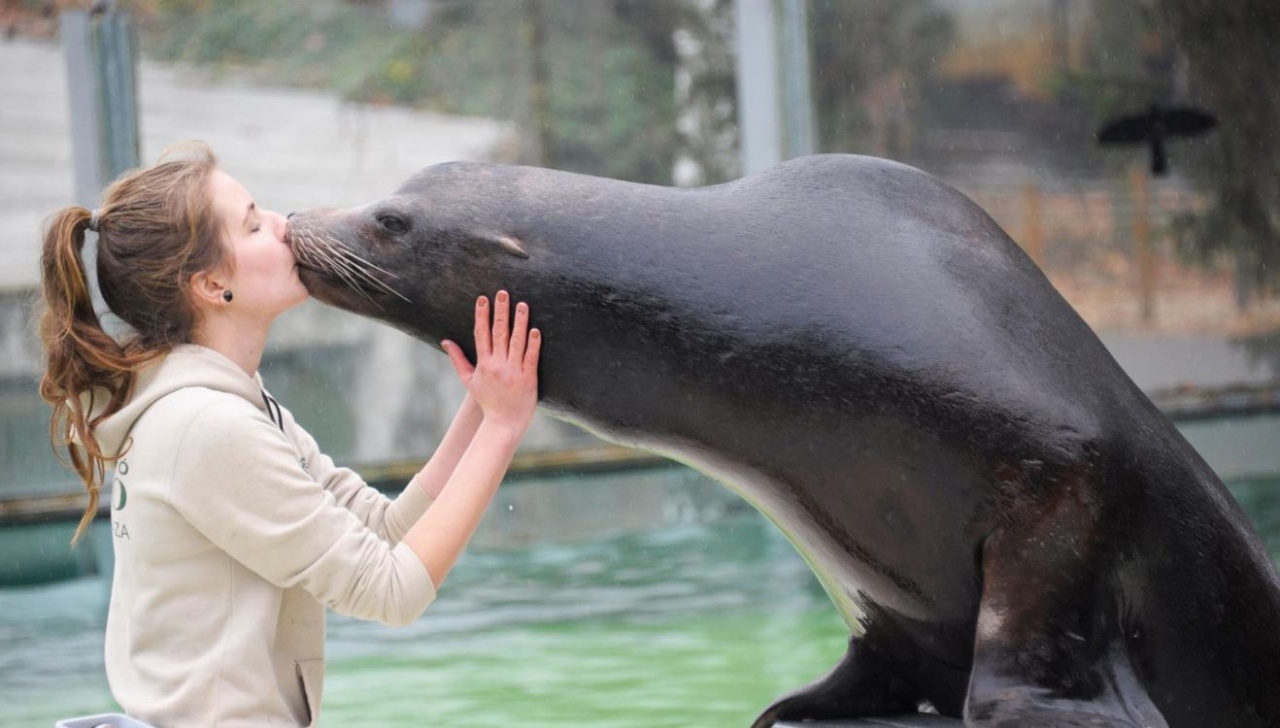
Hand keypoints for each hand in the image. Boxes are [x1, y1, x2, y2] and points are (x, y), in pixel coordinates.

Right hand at [441, 291, 540, 432]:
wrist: (504, 423)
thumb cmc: (487, 400)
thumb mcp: (468, 380)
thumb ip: (458, 359)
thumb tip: (445, 341)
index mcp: (484, 364)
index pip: (481, 334)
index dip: (482, 315)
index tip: (483, 299)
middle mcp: (498, 365)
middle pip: (499, 333)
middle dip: (500, 312)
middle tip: (503, 293)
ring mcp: (514, 371)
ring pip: (517, 342)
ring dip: (519, 322)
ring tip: (522, 304)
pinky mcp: (529, 378)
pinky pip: (531, 358)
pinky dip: (533, 344)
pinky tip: (535, 330)